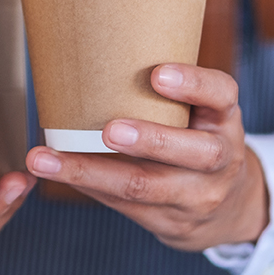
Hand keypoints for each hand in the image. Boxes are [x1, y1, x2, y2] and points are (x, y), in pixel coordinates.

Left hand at [26, 64, 267, 251]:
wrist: (227, 206)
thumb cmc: (195, 138)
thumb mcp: (198, 112)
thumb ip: (165, 92)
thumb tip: (91, 54)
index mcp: (224, 118)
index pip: (221, 94)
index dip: (193, 84)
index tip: (158, 74)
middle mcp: (220, 158)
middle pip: (195, 152)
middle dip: (150, 140)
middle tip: (109, 129)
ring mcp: (197, 195)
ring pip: (145, 187)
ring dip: (91, 172)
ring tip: (47, 159)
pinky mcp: (169, 220)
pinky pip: (123, 204)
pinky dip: (86, 185)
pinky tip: (55, 172)